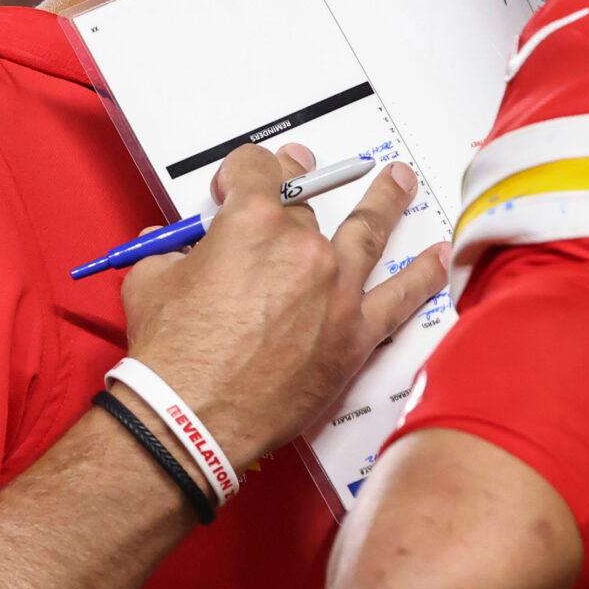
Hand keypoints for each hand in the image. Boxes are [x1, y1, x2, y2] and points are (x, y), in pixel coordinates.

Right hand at [119, 144, 447, 469]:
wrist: (192, 418)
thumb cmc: (172, 356)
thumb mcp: (152, 280)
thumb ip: (171, 251)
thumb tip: (175, 247)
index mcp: (252, 223)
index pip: (258, 170)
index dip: (244, 171)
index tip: (240, 182)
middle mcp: (302, 248)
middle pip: (305, 206)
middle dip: (298, 191)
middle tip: (306, 175)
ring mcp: (335, 290)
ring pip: (368, 230)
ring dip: (385, 200)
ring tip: (398, 181)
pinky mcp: (354, 335)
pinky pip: (400, 298)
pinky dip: (423, 275)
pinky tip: (437, 258)